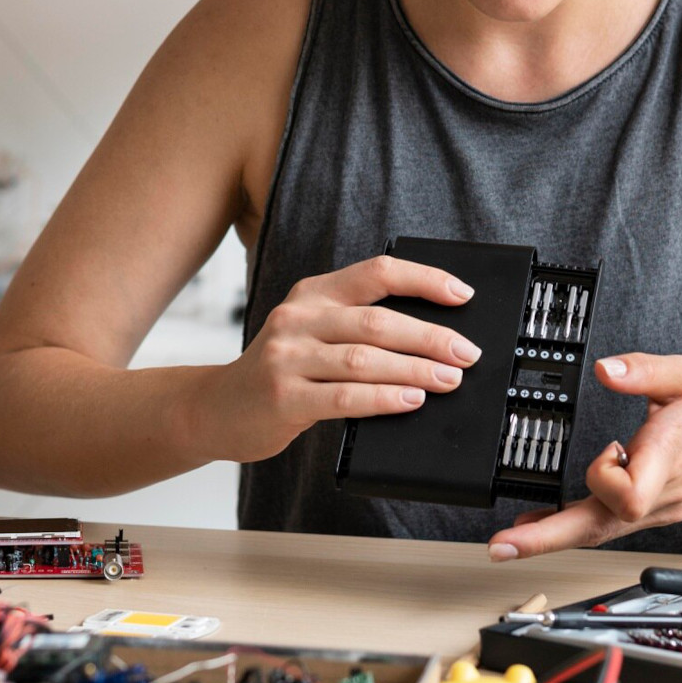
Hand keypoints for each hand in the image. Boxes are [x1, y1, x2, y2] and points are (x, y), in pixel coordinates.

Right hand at [212, 255, 481, 461]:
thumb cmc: (279, 372)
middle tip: (466, 353)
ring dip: (416, 370)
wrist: (215, 409)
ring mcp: (287, 357)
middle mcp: (299, 318)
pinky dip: (384, 398)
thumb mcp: (312, 334)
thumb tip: (433, 340)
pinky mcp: (283, 397)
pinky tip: (411, 400)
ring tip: (449, 380)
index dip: (425, 279)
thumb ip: (357, 329)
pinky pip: (344, 396)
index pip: (377, 273)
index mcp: (313, 294)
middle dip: (431, 337)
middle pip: (378, 320)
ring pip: (365, 359)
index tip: (462, 294)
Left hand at [487, 353, 681, 560]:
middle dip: (546, 538)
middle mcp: (663, 490)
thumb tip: (606, 369)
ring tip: (511, 538)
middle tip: (501, 545)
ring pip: (601, 531)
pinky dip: (577, 525)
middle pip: (600, 527)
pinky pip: (611, 524)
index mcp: (670, 454)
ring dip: (555, 535)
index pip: (630, 495)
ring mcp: (661, 507)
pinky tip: (548, 524)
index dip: (606, 477)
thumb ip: (644, 370)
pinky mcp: (658, 509)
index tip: (607, 448)